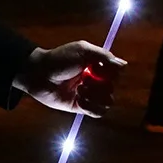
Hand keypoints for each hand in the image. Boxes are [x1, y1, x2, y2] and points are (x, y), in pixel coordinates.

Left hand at [12, 41, 126, 116]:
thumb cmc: (60, 58)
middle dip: (101, 84)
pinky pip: (98, 112)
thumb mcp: (82, 50)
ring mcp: (89, 94)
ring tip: (81, 89)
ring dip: (96, 96)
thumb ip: (103, 56)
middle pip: (113, 88)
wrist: (39, 74)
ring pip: (108, 101)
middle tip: (85, 79)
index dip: (112, 72)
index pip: (117, 72)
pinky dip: (91, 106)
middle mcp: (96, 80)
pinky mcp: (81, 107)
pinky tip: (79, 99)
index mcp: (98, 65)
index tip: (99, 68)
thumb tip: (124, 65)